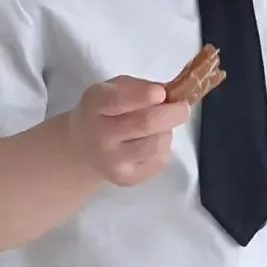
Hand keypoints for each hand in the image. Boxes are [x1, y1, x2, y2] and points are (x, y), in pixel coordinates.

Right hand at [66, 76, 189, 186]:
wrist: (83, 151)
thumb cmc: (104, 113)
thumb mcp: (111, 90)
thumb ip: (136, 87)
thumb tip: (167, 94)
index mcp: (95, 105)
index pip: (116, 101)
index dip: (142, 96)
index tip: (161, 93)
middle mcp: (101, 136)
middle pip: (145, 124)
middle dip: (172, 113)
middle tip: (182, 108)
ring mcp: (114, 162)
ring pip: (157, 143)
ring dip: (166, 131)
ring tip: (160, 127)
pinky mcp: (128, 179)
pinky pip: (160, 159)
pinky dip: (163, 147)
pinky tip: (151, 142)